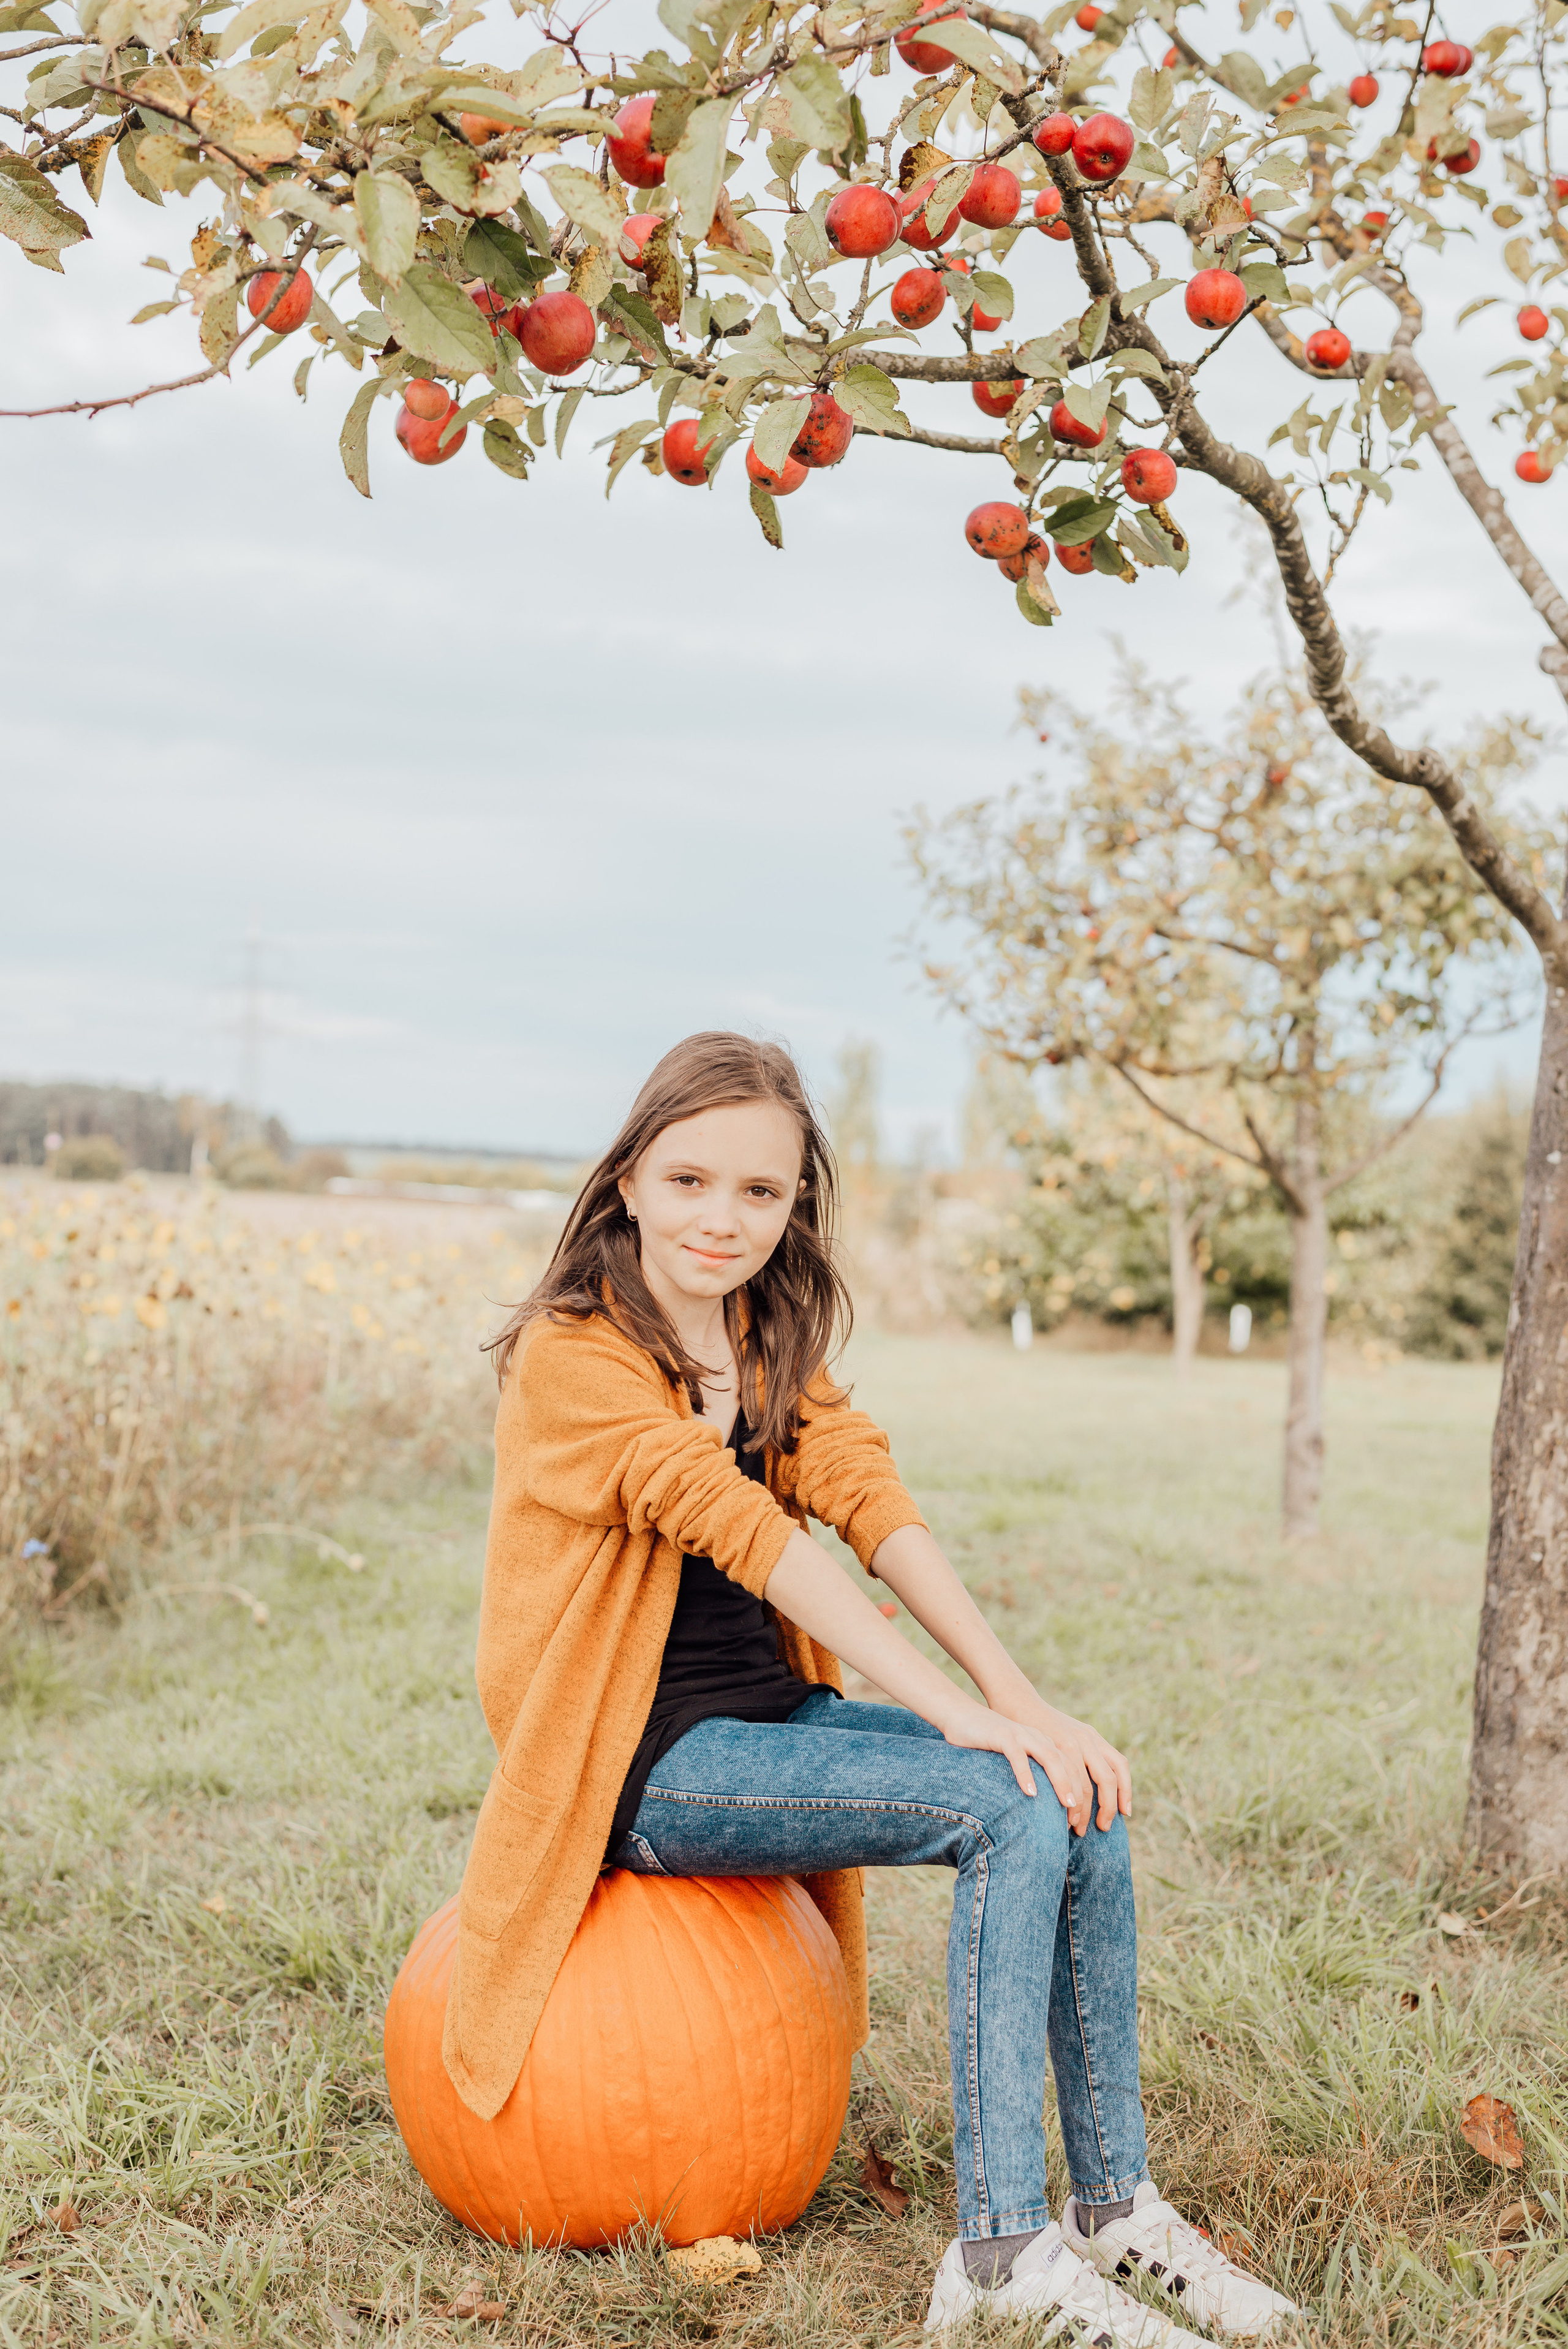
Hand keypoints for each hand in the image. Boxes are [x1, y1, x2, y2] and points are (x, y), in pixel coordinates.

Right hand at [932, 1689, 1121, 1831]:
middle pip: (1073, 1765)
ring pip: (1051, 1758)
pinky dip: (1026, 1773)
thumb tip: (1056, 1811)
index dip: (1092, 1796)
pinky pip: (1017, 1755)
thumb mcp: (1022, 1759)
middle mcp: (1042, 1738)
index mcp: (1051, 1744)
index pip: (1081, 1769)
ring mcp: (1023, 1735)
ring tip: (1070, 1807)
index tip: (1093, 1825)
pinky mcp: (1002, 1735)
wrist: (962, 1714)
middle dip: (1083, 1795)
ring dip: (1062, 1783)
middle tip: (1082, 1825)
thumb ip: (1040, 1776)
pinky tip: (1031, 1793)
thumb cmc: (991, 1744)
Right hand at [1000, 1691, 1130, 1834]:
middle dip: (1105, 1806)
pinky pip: (1028, 1759)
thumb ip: (1084, 1761)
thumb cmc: (1039, 1726)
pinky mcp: (1013, 1735)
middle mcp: (1075, 1736)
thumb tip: (1096, 1796)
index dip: (1125, 1791)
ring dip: (1075, 1802)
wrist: (1009, 1696)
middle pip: (1102, 1775)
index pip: (1118, 1766)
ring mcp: (1050, 1735)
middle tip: (1097, 1828)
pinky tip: (1032, 1795)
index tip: (1125, 1815)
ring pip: (1071, 1772)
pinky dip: (1030, 1778)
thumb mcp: (1070, 1740)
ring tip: (1071, 1824)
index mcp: (1089, 1738)